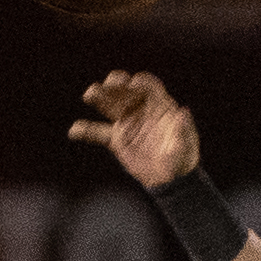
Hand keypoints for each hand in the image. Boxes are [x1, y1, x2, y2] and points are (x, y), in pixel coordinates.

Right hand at [69, 72, 199, 185]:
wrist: (169, 178)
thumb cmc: (182, 158)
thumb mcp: (186, 144)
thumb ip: (184, 128)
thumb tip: (183, 112)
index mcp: (160, 105)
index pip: (149, 87)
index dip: (142, 82)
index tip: (133, 82)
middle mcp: (141, 109)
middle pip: (126, 91)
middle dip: (117, 85)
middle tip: (108, 82)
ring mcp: (127, 122)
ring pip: (110, 105)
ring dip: (99, 97)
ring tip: (89, 94)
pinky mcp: (117, 139)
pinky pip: (99, 132)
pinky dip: (86, 131)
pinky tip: (73, 131)